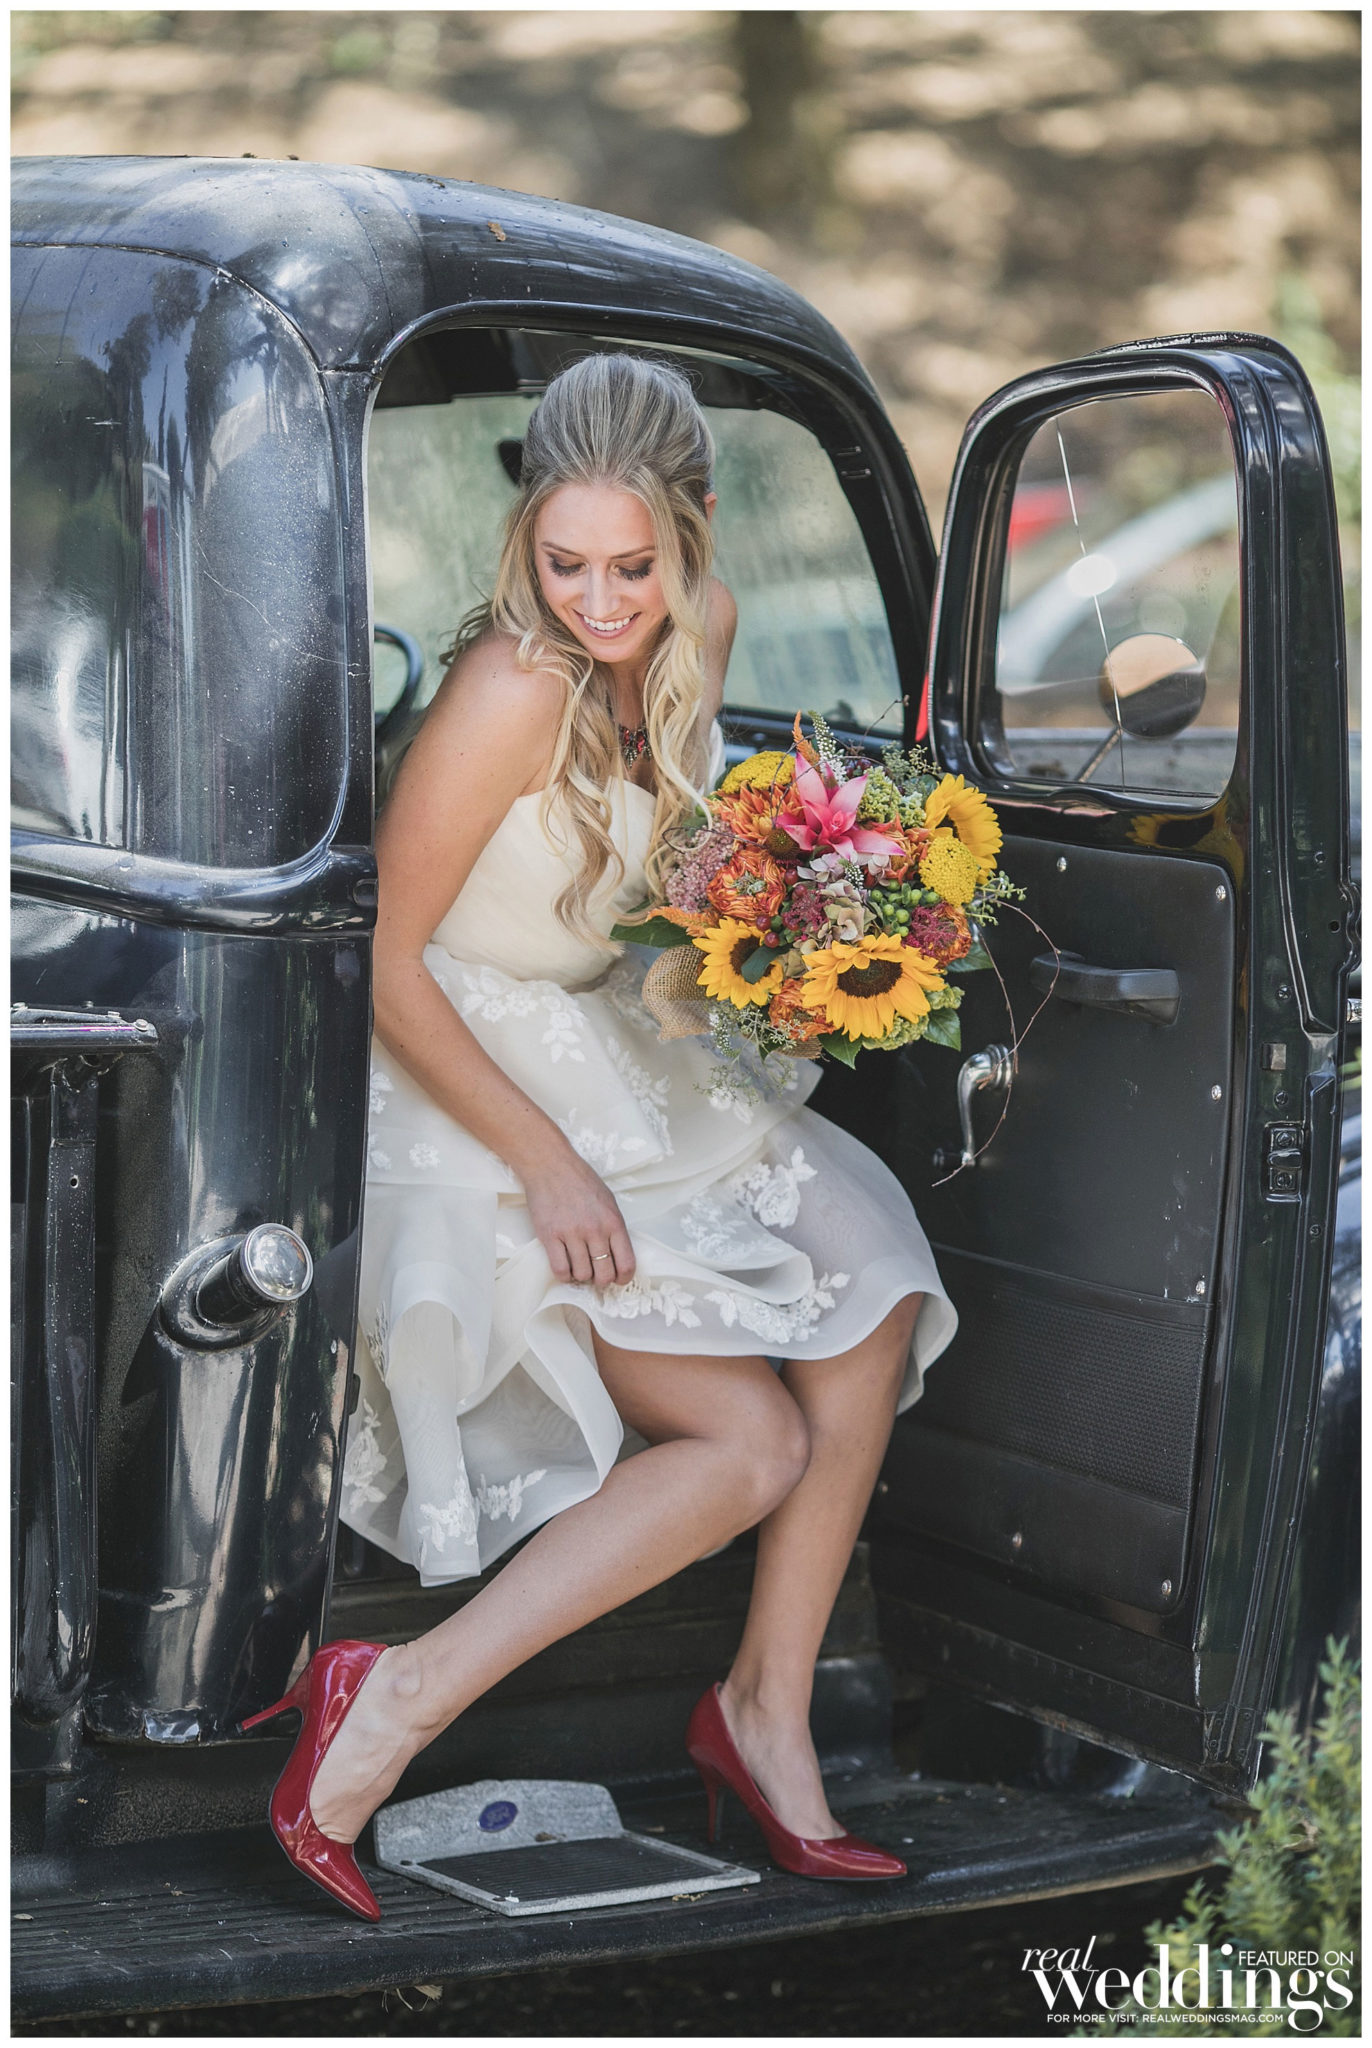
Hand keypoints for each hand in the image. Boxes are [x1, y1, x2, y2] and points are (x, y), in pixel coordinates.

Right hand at [521, 1145, 636, 1288]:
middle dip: (601, 1280)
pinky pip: (560, 1270)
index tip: (618, 1279)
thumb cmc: (579, 1180)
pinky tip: (564, 1266)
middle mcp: (595, 1230)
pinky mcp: (550, 1236)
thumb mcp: (608, 1201)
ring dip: (580, 1275)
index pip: (626, 1263)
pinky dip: (564, 1275)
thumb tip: (616, 1253)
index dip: (623, 1278)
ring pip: (581, 1275)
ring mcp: (572, 1234)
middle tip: (595, 1273)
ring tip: (577, 1265)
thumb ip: (613, 1227)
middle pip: (604, 1274)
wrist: (550, 1165)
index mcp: (613, 1222)